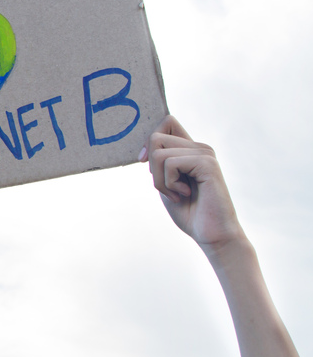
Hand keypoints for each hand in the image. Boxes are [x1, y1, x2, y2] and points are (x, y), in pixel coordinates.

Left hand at [141, 115, 244, 253]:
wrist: (212, 235)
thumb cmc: (189, 212)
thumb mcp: (165, 182)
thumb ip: (158, 163)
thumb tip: (144, 148)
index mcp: (190, 149)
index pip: (166, 121)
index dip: (149, 140)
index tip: (145, 162)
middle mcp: (199, 147)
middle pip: (156, 137)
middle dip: (152, 168)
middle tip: (167, 188)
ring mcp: (204, 153)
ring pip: (159, 152)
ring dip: (160, 180)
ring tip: (177, 194)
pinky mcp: (207, 163)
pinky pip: (170, 163)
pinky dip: (169, 184)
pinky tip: (185, 194)